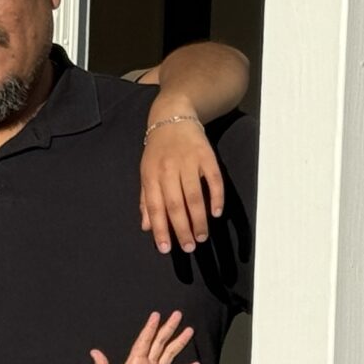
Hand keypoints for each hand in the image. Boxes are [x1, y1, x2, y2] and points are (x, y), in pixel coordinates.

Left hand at [90, 311, 200, 363]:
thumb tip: (94, 352)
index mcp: (134, 363)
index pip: (144, 341)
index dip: (150, 328)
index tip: (156, 315)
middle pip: (160, 342)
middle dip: (168, 328)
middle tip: (177, 314)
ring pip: (170, 354)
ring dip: (179, 342)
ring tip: (189, 330)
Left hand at [139, 107, 225, 254]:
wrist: (173, 115)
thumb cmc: (158, 149)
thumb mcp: (146, 172)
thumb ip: (146, 199)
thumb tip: (147, 227)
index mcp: (151, 175)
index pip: (155, 207)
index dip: (160, 229)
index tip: (165, 249)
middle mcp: (169, 169)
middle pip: (176, 205)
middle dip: (182, 229)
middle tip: (189, 247)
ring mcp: (189, 161)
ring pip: (194, 196)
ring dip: (199, 219)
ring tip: (202, 237)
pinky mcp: (206, 155)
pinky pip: (213, 180)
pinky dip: (216, 197)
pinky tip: (216, 213)